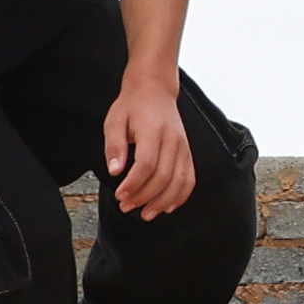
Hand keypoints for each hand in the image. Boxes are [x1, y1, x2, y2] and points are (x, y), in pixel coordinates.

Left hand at [102, 73, 194, 218]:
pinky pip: (189, 178)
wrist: (155, 90)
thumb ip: (114, 146)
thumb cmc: (133, 106)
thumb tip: (114, 170)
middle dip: (144, 196)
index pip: (147, 164)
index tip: (120, 195)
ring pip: (179, 181)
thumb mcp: (114, 121)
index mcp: (152, 130)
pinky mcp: (187, 152)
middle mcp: (173, 140)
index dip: (133, 183)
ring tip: (146, 213)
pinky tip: (167, 206)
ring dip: (163, 201)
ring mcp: (183, 147)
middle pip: (163, 176)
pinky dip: (180, 195)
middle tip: (126, 206)